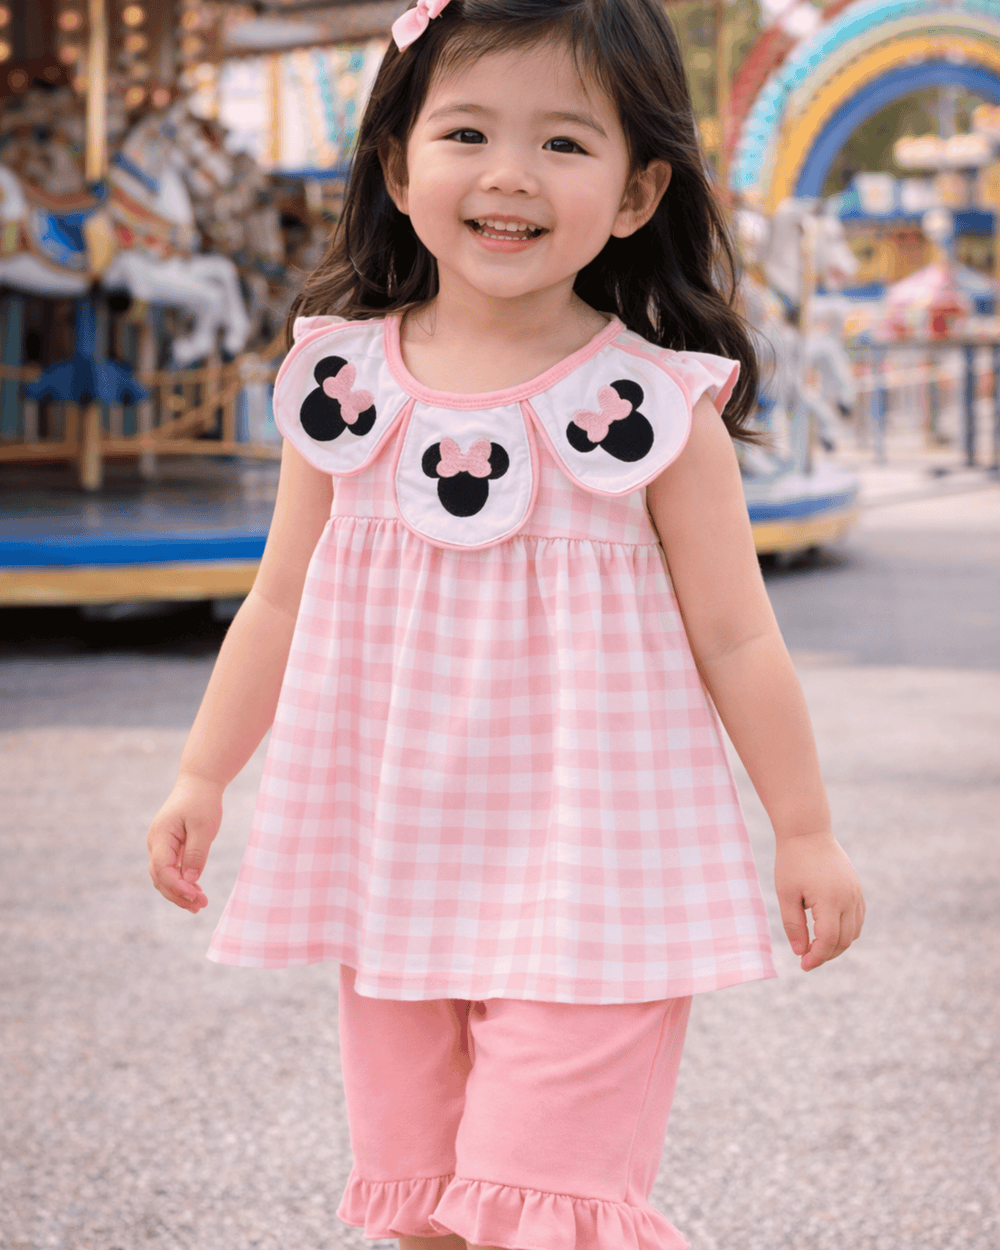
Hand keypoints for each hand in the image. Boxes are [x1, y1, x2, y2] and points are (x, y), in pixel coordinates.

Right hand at [146, 773, 222, 913]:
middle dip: (178, 895)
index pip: (162, 869)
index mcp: (160, 836)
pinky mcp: (169, 847)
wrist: (199, 783)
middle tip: (200, 906)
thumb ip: (195, 854)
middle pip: (160, 878)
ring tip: (200, 904)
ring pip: (164, 877)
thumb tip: (189, 881)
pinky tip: (196, 891)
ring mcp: (160, 846)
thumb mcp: (204, 827)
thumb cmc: (202, 801)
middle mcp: (155, 843)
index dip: (177, 886)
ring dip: (180, 892)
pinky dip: (182, 882)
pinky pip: (172, 870)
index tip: (196, 895)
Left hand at [774, 831, 864, 970]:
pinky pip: (858, 919)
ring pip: (854, 932)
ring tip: (816, 947)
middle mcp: (848, 899)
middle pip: (844, 940)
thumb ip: (793, 925)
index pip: (829, 940)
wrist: (807, 832)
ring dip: (838, 945)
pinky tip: (828, 932)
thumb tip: (800, 952)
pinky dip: (846, 931)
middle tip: (807, 959)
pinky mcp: (856, 889)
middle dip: (826, 954)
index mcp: (830, 900)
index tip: (803, 965)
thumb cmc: (792, 861)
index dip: (817, 957)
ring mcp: (856, 894)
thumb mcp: (786, 894)